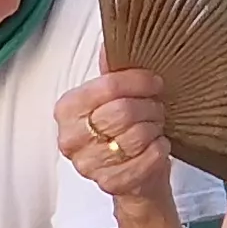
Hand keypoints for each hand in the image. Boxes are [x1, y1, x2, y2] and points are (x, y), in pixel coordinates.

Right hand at [53, 69, 183, 202]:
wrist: (132, 177)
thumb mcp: (114, 98)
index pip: (107, 87)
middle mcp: (71, 138)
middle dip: (148, 106)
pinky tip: (157, 146)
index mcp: (67, 109)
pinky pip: (147, 159)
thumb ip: (112, 73)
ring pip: (137, 135)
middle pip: (123, 111)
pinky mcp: (110, 183)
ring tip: (155, 126)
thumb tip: (111, 44)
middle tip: (156, 107)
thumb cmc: (121, 132)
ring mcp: (88, 164)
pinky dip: (159, 149)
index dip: (138, 81)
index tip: (154, 82)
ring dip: (154, 128)